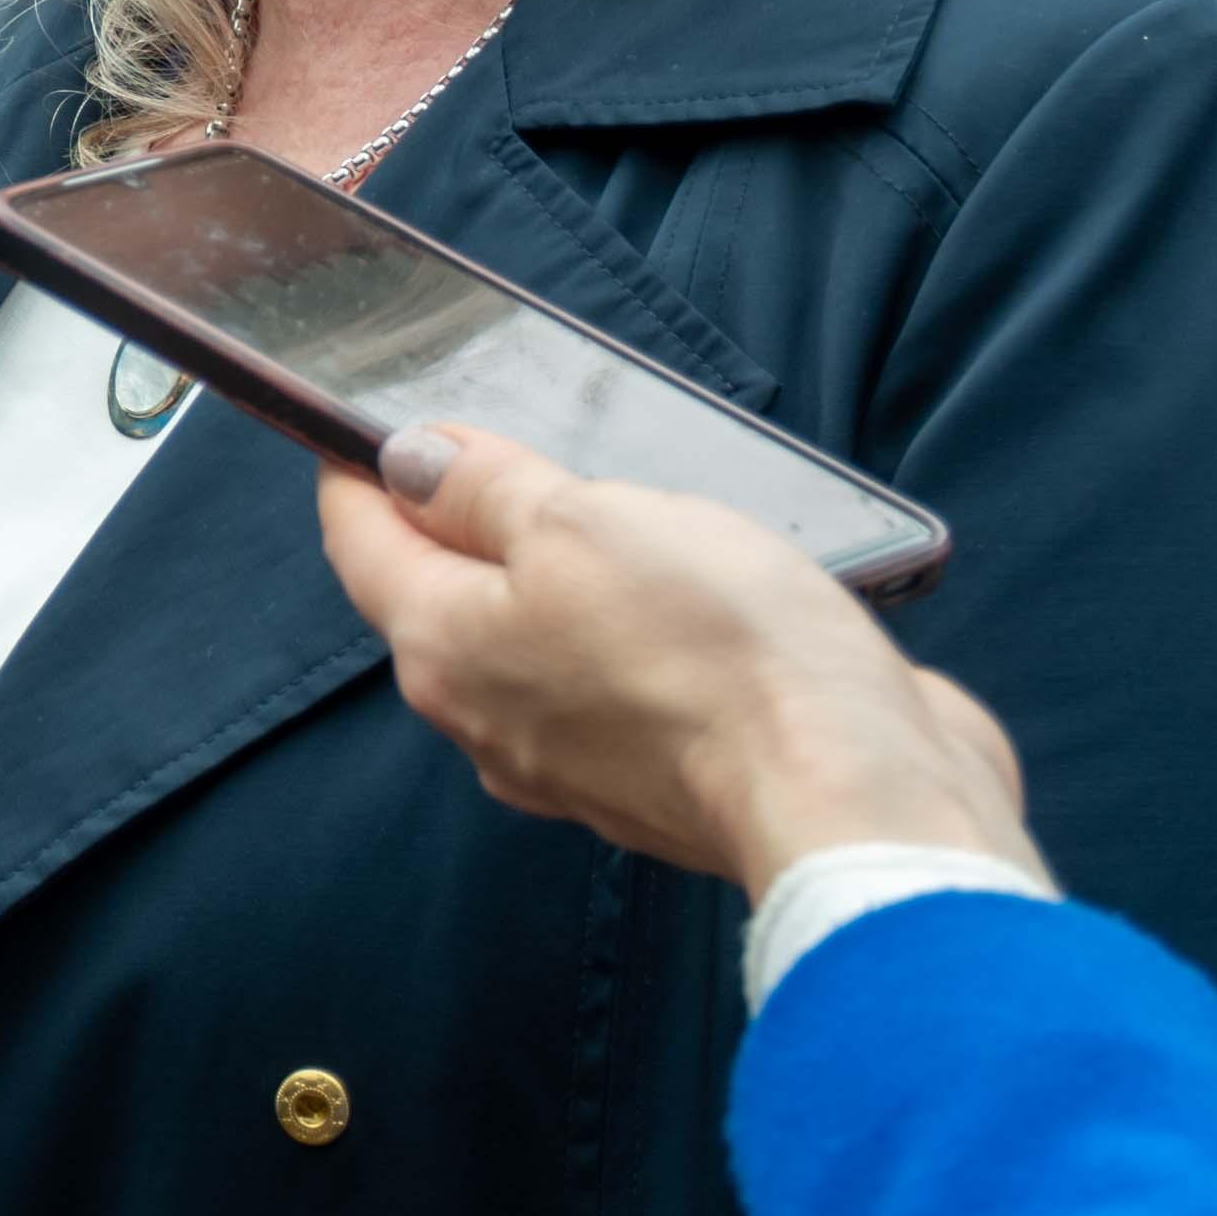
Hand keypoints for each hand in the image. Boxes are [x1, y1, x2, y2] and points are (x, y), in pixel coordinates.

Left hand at [312, 429, 1044, 896]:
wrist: (858, 798)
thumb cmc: (717, 651)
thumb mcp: (581, 522)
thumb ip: (486, 490)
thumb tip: (409, 460)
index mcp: (445, 648)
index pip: (361, 542)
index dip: (358, 467)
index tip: (359, 417)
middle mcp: (493, 717)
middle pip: (443, 593)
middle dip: (458, 515)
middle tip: (491, 439)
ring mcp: (577, 758)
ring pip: (537, 638)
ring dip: (561, 571)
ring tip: (608, 500)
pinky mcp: (665, 773)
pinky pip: (620, 679)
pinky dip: (633, 628)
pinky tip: (685, 587)